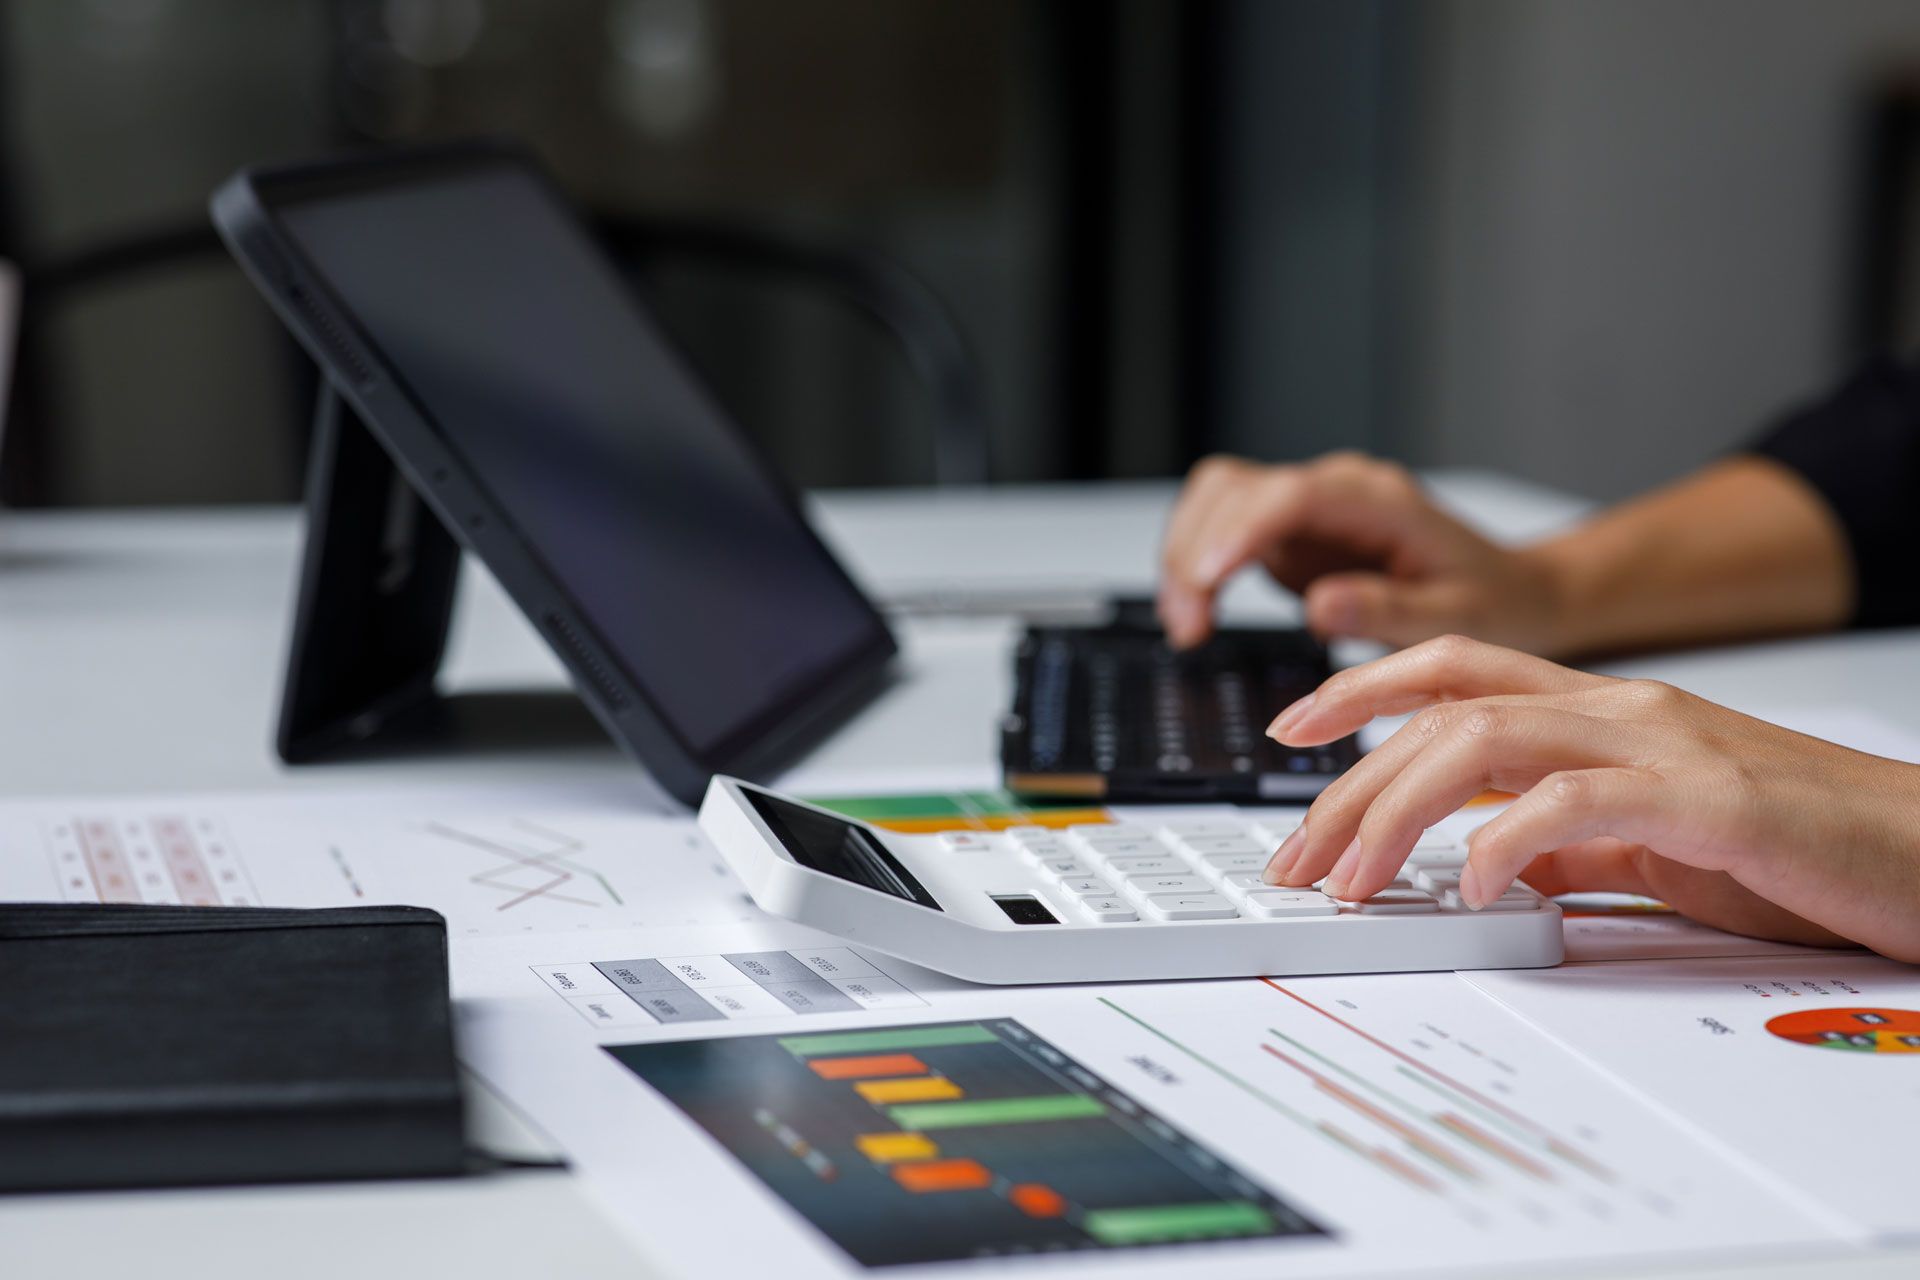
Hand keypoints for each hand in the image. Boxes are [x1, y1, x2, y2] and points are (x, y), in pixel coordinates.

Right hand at [1156, 452, 1565, 651]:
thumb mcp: (1456, 618)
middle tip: (1191, 628)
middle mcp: (1334, 490)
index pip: (1291, 495)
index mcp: (1378, 501)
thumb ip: (1388, 610)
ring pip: (1216, 502)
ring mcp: (1306, 507)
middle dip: (1196, 552)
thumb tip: (1319, 607)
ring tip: (1188, 627)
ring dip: (1186, 557)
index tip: (1208, 579)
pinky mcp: (1287, 532)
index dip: (1240, 531)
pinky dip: (1197, 568)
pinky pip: (1221, 531)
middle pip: (1234, 488)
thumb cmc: (1491, 601)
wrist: (1509, 589)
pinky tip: (1198, 616)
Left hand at [1261, 635, 1919, 961]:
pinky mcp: (1707, 796)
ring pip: (1483, 738)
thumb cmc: (1802, 847)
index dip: (1359, 686)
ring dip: (1397, 811)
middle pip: (1441, 710)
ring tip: (1354, 880)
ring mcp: (1661, 742)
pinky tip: (1476, 889)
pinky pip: (1578, 800)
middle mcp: (1619, 709)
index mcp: (1602, 712)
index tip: (1290, 730)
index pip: (1451, 673)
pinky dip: (1510, 841)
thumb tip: (1493, 860)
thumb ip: (1573, 838)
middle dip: (1349, 781)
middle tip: (1299, 855)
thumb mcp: (1655, 840)